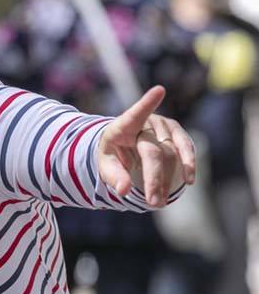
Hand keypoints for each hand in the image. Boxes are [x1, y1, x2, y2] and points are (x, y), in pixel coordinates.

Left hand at [96, 85, 195, 208]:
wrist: (124, 143)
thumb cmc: (113, 153)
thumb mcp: (105, 164)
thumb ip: (113, 176)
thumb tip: (123, 190)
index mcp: (123, 126)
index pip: (135, 114)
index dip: (147, 103)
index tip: (159, 91)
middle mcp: (146, 123)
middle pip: (152, 152)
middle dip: (153, 179)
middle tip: (152, 202)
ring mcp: (163, 126)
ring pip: (171, 154)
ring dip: (168, 179)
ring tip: (160, 202)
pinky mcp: (175, 132)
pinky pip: (185, 148)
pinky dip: (187, 165)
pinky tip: (188, 180)